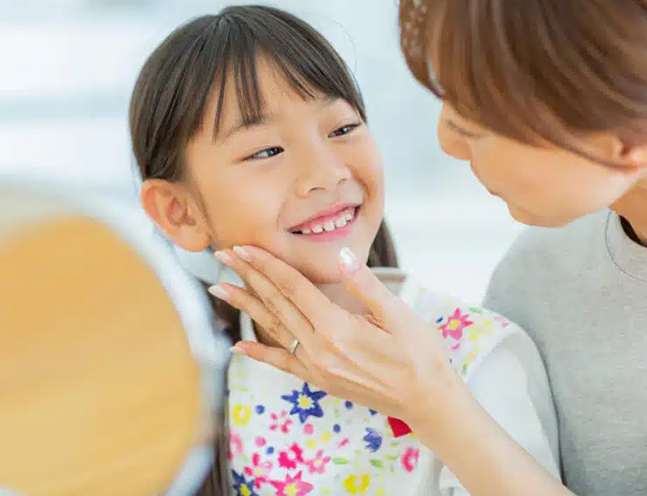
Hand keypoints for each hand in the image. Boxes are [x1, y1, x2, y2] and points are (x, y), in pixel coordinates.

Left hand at [209, 245, 457, 427]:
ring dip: (245, 306)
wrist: (427, 401)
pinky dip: (258, 353)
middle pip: (276, 303)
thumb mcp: (398, 314)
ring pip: (273, 329)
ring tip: (219, 289)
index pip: (293, 287)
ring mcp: (316, 367)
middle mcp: (319, 349)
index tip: (244, 246)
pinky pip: (282, 363)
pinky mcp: (319, 379)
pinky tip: (237, 345)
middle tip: (222, 255)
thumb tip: (341, 256)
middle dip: (248, 276)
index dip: (267, 264)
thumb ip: (365, 284)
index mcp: (337, 328)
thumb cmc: (419, 354)